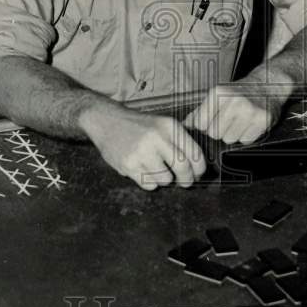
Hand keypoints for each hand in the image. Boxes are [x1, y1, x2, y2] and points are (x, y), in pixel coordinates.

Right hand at [79, 102, 205, 189]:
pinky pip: (149, 185)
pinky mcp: (129, 165)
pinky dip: (149, 182)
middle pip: (183, 168)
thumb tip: (198, 164)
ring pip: (165, 180)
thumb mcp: (161, 124)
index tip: (198, 173)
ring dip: (164, 180)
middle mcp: (157, 138)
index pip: (194, 153)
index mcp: (169, 126)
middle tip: (185, 182)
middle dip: (186, 179)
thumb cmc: (137, 125)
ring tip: (156, 169)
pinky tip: (143, 170)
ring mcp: (142, 152)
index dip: (200, 168)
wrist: (107, 121)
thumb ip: (179, 140)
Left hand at [183, 80, 288, 144]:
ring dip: (233, 134)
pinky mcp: (263, 120)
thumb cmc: (239, 92)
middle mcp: (234, 100)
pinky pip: (246, 141)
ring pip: (229, 139)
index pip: (200, 123)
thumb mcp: (217, 95)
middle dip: (219, 130)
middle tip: (228, 120)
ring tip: (240, 121)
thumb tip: (184, 126)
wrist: (268, 84)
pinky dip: (246, 136)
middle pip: (214, 133)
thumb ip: (199, 111)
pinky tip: (249, 124)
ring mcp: (250, 110)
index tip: (211, 121)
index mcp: (219, 92)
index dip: (204, 126)